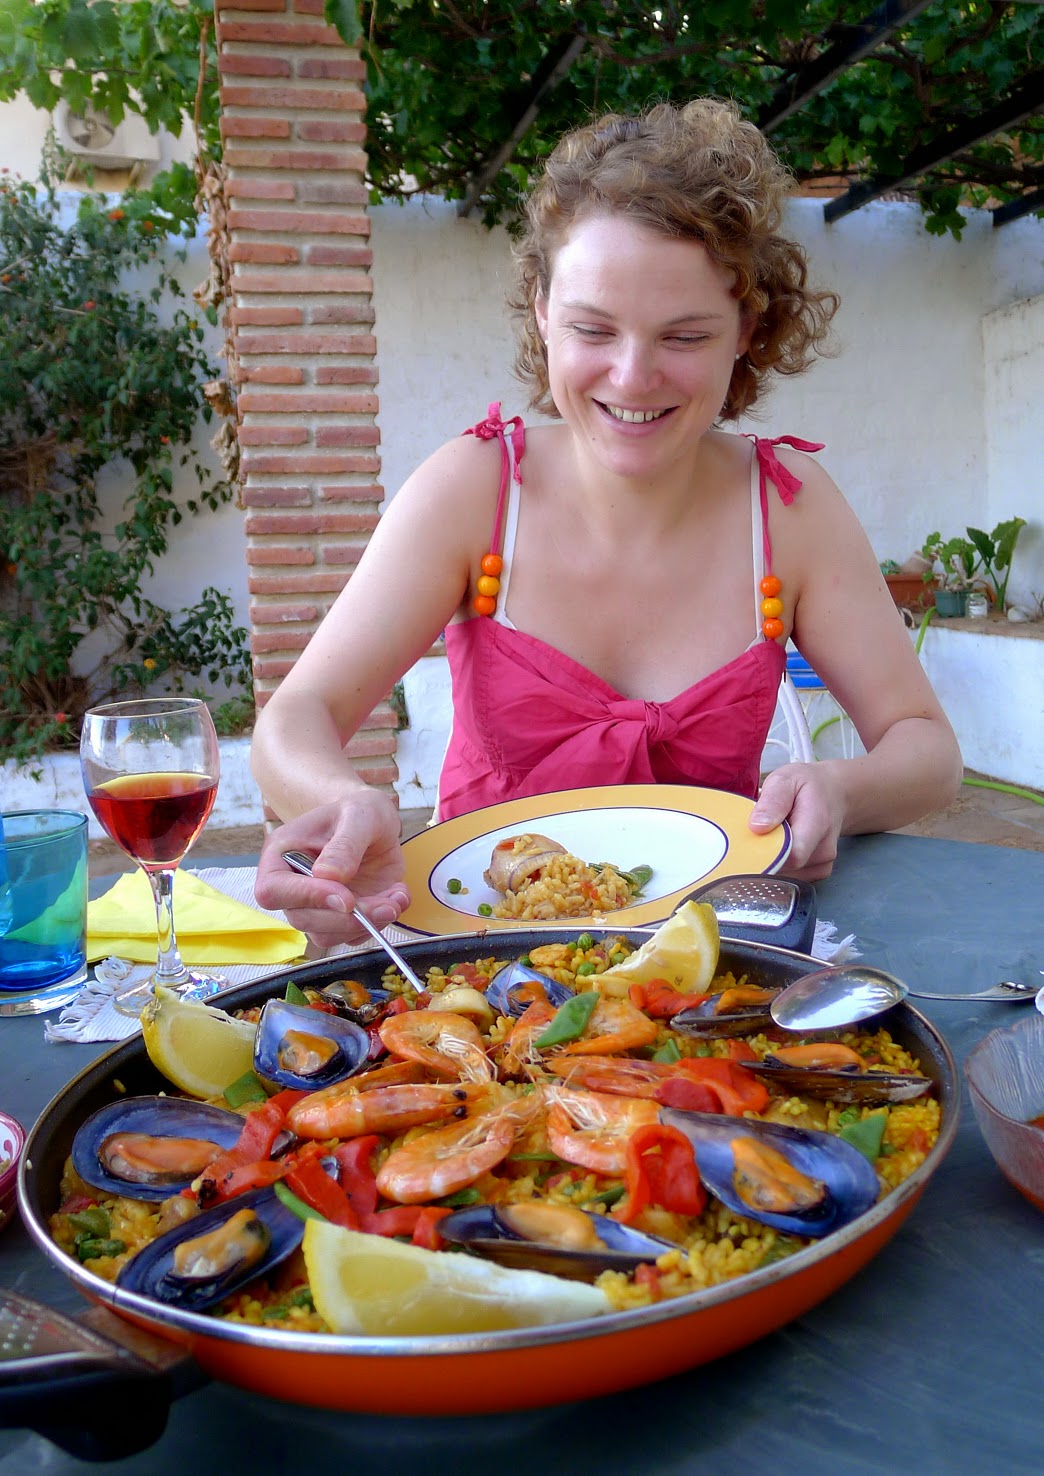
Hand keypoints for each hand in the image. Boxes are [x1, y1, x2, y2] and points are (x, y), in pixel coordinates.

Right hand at [254, 792, 409, 949]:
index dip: (307, 898)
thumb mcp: (358, 815)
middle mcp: (292, 887)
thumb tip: (327, 876)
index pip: (273, 890)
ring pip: (327, 936)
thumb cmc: (358, 811)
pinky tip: (396, 898)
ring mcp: (315, 905)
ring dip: (366, 924)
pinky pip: (352, 936)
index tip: (347, 897)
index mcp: (279, 856)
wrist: (374, 822)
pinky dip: (378, 924)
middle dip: (347, 919)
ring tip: (396, 898)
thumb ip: (345, 844)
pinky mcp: (340, 917)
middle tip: (386, 904)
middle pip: (303, 920)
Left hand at [748, 763, 846, 881]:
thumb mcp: (786, 780)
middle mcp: (824, 849)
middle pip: (785, 868)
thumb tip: (758, 827)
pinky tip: (779, 846)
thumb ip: (772, 801)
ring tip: (772, 836)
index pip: (792, 855)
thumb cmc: (808, 786)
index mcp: (818, 823)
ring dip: (771, 859)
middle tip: (755, 834)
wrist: (833, 793)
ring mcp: (823, 863)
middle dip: (764, 855)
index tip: (747, 845)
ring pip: (786, 875)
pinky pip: (791, 877)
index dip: (766, 855)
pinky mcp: (818, 872)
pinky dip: (779, 865)